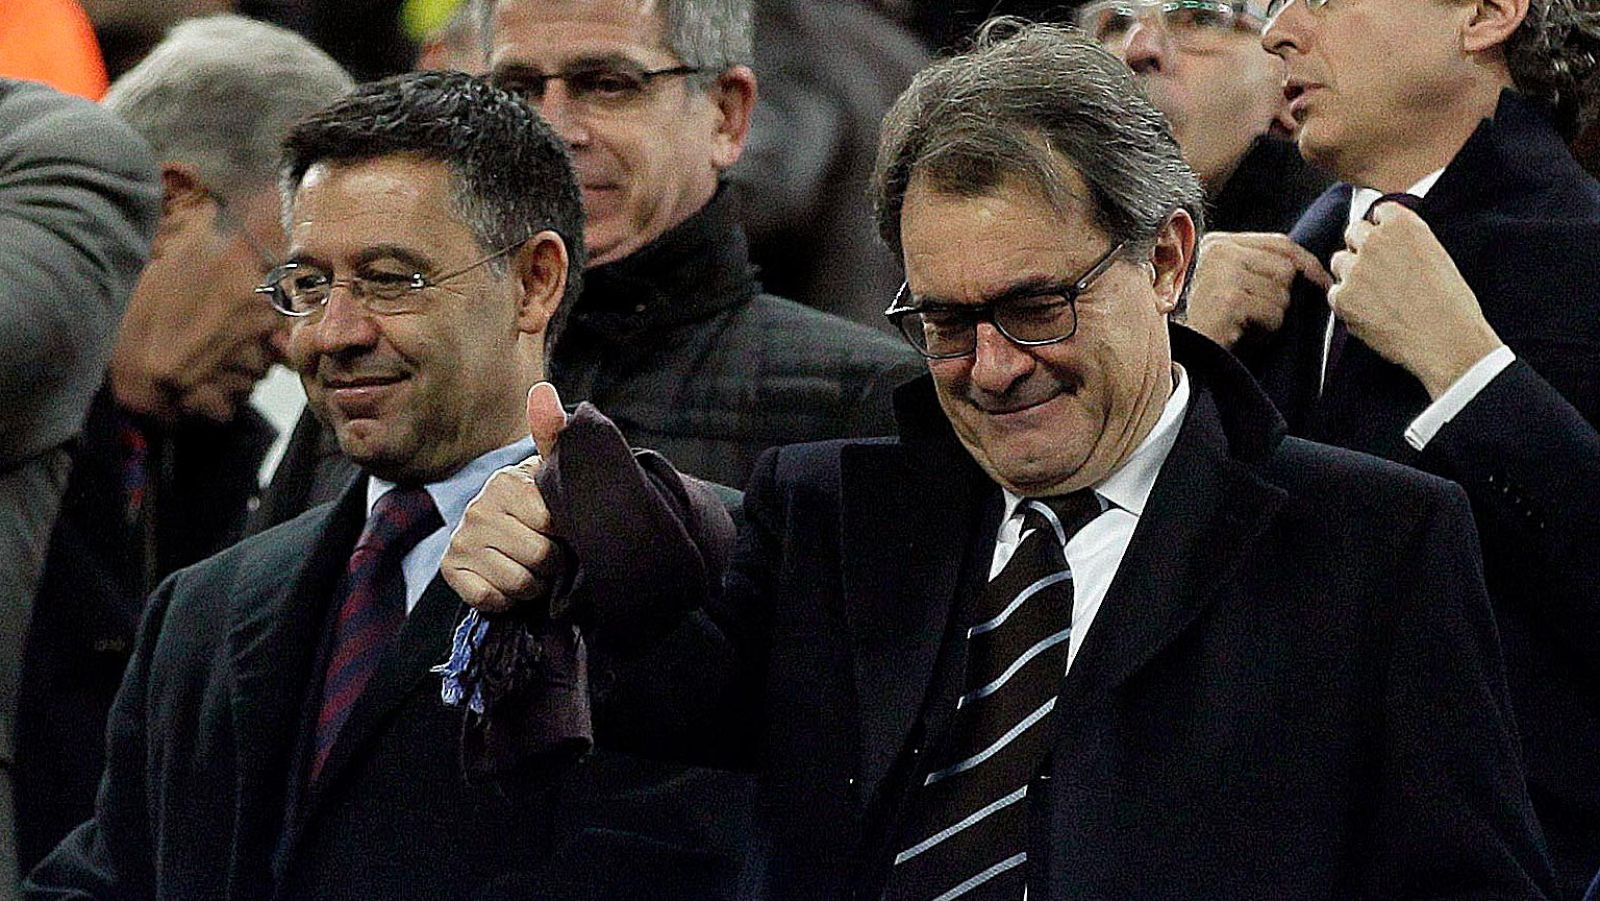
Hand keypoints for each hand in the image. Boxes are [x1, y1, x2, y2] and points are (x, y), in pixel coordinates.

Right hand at [441, 382, 568, 612]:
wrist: (504, 536)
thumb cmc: (537, 505)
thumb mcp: (550, 471)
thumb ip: (554, 436)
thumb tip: (544, 393)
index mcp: (505, 483)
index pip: (552, 523)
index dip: (565, 533)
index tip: (559, 527)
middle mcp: (477, 509)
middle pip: (540, 558)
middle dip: (553, 564)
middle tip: (548, 554)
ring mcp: (462, 541)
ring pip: (519, 583)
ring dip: (534, 585)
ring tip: (532, 568)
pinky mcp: (451, 571)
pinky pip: (491, 599)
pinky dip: (506, 600)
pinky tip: (507, 583)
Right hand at [1183, 232, 1331, 347]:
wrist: (1188, 353)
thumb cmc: (1215, 320)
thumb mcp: (1234, 282)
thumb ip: (1260, 265)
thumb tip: (1309, 268)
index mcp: (1219, 243)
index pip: (1279, 242)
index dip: (1306, 262)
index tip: (1322, 281)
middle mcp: (1218, 252)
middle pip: (1284, 267)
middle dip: (1281, 296)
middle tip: (1257, 314)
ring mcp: (1222, 273)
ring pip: (1281, 291)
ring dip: (1273, 314)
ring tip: (1247, 323)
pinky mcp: (1228, 298)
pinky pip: (1272, 312)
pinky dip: (1266, 328)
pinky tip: (1243, 331)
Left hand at [1328, 203, 1501, 398]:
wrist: (1446, 339)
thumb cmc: (1451, 303)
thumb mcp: (1436, 254)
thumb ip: (1407, 240)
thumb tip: (1389, 241)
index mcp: (1403, 224)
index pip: (1379, 213)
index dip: (1382, 230)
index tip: (1388, 245)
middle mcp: (1374, 240)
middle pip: (1353, 233)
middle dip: (1361, 249)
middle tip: (1379, 273)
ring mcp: (1355, 268)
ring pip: (1339, 262)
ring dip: (1350, 275)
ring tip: (1377, 296)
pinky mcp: (1342, 297)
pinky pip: (1334, 293)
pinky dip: (1346, 303)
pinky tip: (1371, 314)